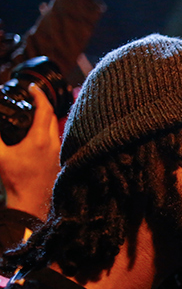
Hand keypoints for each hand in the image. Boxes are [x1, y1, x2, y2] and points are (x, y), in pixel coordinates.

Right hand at [0, 84, 60, 219]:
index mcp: (40, 139)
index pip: (44, 109)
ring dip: (46, 116)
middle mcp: (53, 142)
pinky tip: (38, 131)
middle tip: (31, 97)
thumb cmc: (16, 180)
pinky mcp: (58, 158)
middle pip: (52, 115)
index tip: (32, 87)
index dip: (38, 95)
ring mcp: (58, 151)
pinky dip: (47, 129)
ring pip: (55, 126)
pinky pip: (55, 137)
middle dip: (42, 103)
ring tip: (34, 111)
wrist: (31, 201)